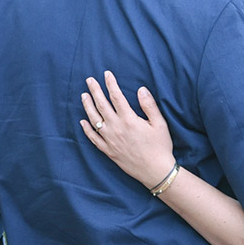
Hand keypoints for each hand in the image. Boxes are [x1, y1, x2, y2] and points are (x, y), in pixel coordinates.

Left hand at [80, 71, 175, 188]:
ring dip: (87, 106)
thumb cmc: (160, 147)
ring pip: (94, 120)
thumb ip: (149, 105)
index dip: (110, 84)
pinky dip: (87, 129)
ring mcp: (110, 140)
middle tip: (89, 80)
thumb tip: (141, 89)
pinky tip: (83, 122)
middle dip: (95, 91)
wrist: (155, 171)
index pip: (116, 96)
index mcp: (129, 119)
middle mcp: (116, 128)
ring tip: (83, 96)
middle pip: (101, 105)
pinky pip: (93, 138)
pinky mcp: (108, 151)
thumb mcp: (160, 124)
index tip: (106, 74)